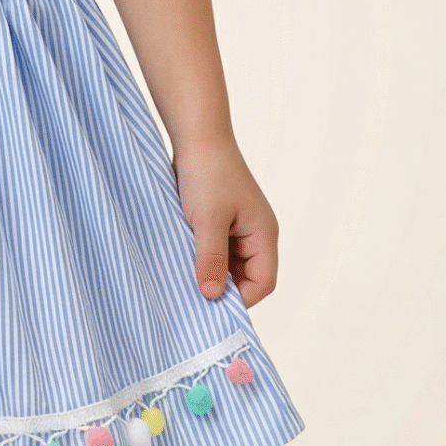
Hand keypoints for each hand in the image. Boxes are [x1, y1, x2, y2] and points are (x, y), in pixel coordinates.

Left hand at [174, 138, 278, 306]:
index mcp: (263, 235)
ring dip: (209, 273)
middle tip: (193, 296)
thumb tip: (212, 296)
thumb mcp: (207, 221)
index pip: (263, 282)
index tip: (210, 307)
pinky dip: (201, 259)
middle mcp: (255, 235)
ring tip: (184, 278)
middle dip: (223, 288)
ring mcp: (238, 230)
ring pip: (228, 267)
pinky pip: (215, 252)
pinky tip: (182, 261)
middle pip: (247, 278)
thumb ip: (211, 259)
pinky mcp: (220, 224)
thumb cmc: (208, 174)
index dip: (240, 300)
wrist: (197, 138)